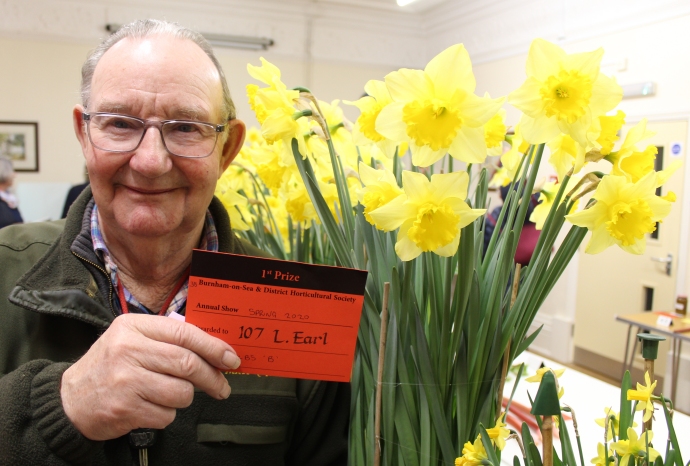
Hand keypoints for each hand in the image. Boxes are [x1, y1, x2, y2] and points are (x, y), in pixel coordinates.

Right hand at [60, 314, 239, 440]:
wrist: (70, 400)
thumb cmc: (110, 366)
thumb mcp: (132, 339)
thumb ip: (167, 339)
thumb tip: (215, 351)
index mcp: (133, 327)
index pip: (184, 334)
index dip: (213, 347)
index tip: (231, 358)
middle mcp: (128, 350)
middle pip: (187, 363)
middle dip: (212, 377)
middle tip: (222, 386)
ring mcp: (126, 380)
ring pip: (181, 392)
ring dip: (185, 398)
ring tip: (170, 395)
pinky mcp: (125, 409)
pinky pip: (166, 415)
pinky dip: (167, 414)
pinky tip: (151, 407)